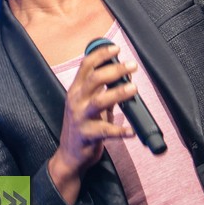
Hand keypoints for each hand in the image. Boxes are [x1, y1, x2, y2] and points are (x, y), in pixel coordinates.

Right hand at [48, 44, 136, 204]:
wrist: (69, 155)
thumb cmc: (82, 126)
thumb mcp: (89, 105)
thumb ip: (105, 91)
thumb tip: (124, 76)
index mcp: (76, 90)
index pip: (86, 65)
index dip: (101, 55)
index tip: (116, 49)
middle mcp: (76, 100)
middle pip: (95, 78)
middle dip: (115, 69)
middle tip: (132, 65)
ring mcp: (80, 117)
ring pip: (100, 101)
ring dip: (118, 93)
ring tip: (133, 88)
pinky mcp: (87, 135)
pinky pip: (106, 131)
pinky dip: (120, 130)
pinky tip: (131, 131)